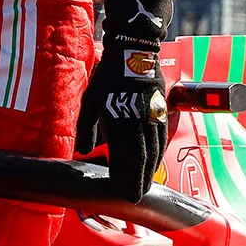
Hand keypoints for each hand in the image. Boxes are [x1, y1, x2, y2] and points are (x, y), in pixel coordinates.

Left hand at [75, 0, 178, 202]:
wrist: (134, 49)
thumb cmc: (108, 76)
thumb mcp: (91, 99)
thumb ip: (86, 127)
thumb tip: (83, 152)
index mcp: (122, 120)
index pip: (126, 157)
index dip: (125, 178)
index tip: (124, 195)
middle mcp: (141, 121)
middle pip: (143, 158)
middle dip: (140, 179)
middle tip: (136, 197)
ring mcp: (154, 115)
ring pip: (155, 149)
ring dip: (151, 169)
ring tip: (146, 184)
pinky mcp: (161, 108)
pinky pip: (161, 136)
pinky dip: (158, 152)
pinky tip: (155, 160)